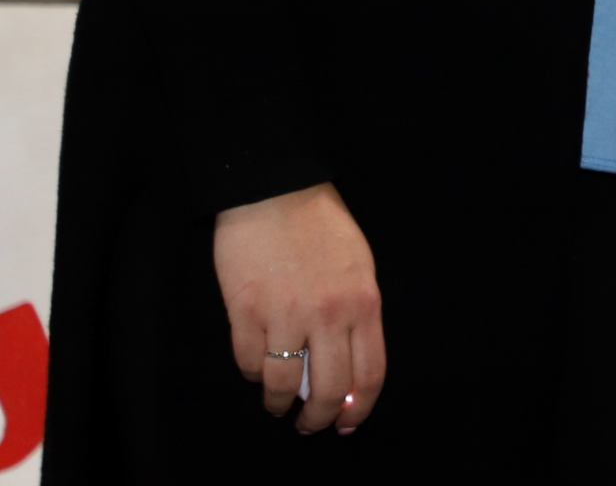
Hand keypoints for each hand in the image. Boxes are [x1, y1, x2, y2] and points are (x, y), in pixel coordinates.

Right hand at [213, 183, 383, 435]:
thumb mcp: (359, 268)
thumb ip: (356, 317)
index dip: (357, 409)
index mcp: (364, 303)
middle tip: (309, 424)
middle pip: (327, 389)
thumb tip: (346, 368)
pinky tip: (257, 369)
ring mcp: (285, 314)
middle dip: (318, 418)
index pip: (369, 374)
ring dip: (278, 403)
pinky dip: (252, 373)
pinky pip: (249, 361)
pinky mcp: (245, 311)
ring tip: (277, 405)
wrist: (275, 191)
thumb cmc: (321, 228)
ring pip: (281, 384)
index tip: (346, 423)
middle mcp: (328, 314)